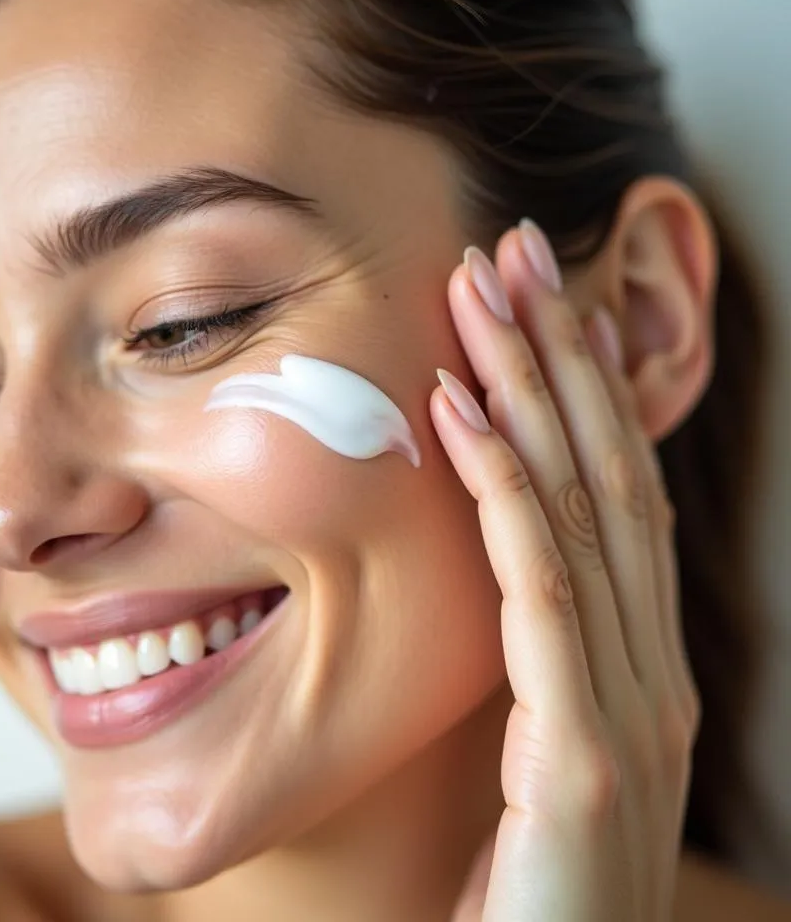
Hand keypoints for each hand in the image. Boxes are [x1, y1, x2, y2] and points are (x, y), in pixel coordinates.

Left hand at [430, 221, 700, 920]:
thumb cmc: (529, 887)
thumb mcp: (535, 751)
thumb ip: (534, 663)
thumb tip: (500, 569)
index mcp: (639, 664)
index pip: (612, 493)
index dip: (576, 388)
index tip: (533, 302)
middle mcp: (652, 669)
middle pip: (608, 472)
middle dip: (562, 353)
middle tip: (517, 249)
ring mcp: (632, 709)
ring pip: (581, 507)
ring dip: (530, 387)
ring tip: (487, 290)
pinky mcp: (589, 756)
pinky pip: (539, 586)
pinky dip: (499, 489)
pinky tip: (455, 409)